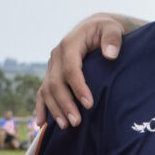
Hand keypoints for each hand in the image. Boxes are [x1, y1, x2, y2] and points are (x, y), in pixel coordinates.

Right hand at [34, 14, 125, 128]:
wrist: (96, 29)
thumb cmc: (107, 30)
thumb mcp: (113, 28)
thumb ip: (113, 38)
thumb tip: (110, 54)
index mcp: (70, 44)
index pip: (71, 68)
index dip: (78, 87)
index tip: (89, 104)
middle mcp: (57, 56)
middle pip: (56, 83)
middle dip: (65, 103)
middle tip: (76, 122)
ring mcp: (52, 66)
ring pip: (47, 90)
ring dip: (54, 109)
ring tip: (66, 126)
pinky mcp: (52, 74)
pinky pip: (42, 92)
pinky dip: (41, 107)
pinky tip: (41, 123)